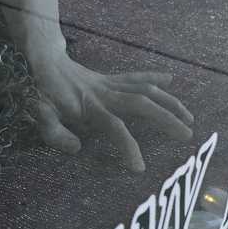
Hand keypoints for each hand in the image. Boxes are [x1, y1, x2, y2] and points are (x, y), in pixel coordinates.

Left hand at [29, 52, 192, 171]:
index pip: (114, 127)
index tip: (140, 167)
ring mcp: (109, 84)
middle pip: (141, 104)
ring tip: (189, 118)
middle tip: (187, 136)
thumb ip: (54, 132)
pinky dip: (153, 78)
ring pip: (145, 90)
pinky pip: (135, 78)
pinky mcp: (110, 79)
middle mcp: (104, 93)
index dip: (128, 146)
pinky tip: (171, 81)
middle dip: (166, 119)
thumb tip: (76, 148)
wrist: (40, 61)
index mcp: (89, 106)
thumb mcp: (39, 114)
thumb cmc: (39, 92)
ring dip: (168, 102)